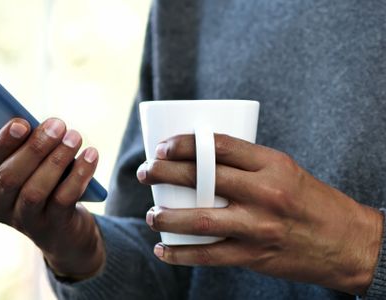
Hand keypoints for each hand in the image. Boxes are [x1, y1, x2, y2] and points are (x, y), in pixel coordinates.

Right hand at [0, 114, 104, 279]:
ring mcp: (23, 220)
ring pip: (36, 190)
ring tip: (75, 136)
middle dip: (34, 148)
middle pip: (10, 178)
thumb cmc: (31, 180)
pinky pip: (64, 199)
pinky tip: (90, 154)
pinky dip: (79, 175)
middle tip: (58, 124)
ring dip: (58, 160)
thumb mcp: (10, 160)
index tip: (22, 122)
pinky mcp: (52, 227)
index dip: (3, 143)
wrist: (60, 229)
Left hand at [137, 133, 383, 294]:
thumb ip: (247, 165)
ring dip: (168, 216)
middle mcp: (265, 193)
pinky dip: (181, 254)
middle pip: (204, 178)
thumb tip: (200, 159)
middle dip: (166, 173)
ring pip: (201, 220)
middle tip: (145, 172)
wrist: (347, 242)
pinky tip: (162, 250)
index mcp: (272, 164)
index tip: (162, 146)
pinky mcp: (255, 255)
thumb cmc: (310, 201)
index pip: (220, 147)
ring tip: (151, 213)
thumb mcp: (284, 171)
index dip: (185, 144)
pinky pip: (210, 256)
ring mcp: (259, 226)